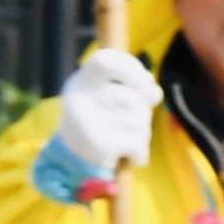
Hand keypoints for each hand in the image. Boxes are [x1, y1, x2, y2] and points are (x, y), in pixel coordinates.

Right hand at [48, 49, 160, 187]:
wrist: (71, 161)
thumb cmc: (100, 122)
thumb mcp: (114, 99)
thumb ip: (136, 89)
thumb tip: (153, 91)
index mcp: (82, 81)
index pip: (104, 61)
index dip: (131, 68)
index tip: (144, 82)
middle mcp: (78, 98)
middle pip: (134, 98)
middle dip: (141, 115)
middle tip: (121, 127)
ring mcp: (85, 122)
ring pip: (140, 122)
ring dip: (141, 136)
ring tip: (120, 141)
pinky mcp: (96, 146)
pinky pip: (139, 145)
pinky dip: (139, 155)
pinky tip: (125, 157)